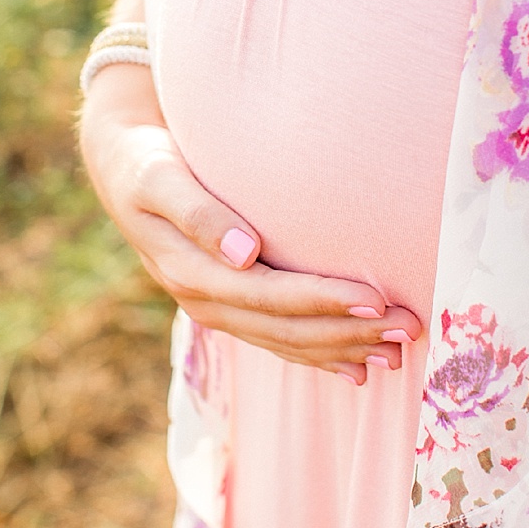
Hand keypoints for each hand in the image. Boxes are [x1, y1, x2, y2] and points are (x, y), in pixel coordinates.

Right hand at [80, 99, 422, 384]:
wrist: (120, 166)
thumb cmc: (146, 160)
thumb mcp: (159, 176)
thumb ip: (198, 213)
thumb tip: (245, 252)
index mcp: (188, 271)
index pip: (267, 295)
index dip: (321, 300)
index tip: (375, 297)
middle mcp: (201, 299)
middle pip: (283, 328)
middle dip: (346, 332)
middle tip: (408, 327)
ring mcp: (213, 308)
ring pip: (284, 341)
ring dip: (341, 349)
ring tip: (397, 351)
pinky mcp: (225, 305)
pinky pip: (275, 340)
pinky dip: (316, 355)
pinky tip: (355, 366)